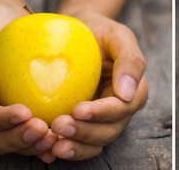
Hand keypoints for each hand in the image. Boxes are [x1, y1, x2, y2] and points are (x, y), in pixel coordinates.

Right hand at [0, 3, 60, 162]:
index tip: (26, 112)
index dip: (1, 120)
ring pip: (10, 144)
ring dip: (31, 146)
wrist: (8, 20)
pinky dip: (40, 143)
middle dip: (17, 139)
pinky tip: (60, 139)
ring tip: (53, 138)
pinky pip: (27, 136)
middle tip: (43, 130)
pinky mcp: (16, 118)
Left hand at [48, 10, 147, 160]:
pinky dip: (64, 147)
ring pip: (92, 143)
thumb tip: (127, 92)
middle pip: (106, 132)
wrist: (74, 33)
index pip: (120, 109)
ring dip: (74, 147)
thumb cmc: (97, 30)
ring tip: (52, 145)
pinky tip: (46, 149)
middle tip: (58, 126)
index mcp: (133, 93)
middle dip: (84, 133)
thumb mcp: (117, 35)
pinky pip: (76, 142)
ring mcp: (100, 122)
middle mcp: (119, 112)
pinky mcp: (81, 125)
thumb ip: (130, 60)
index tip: (78, 110)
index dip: (100, 113)